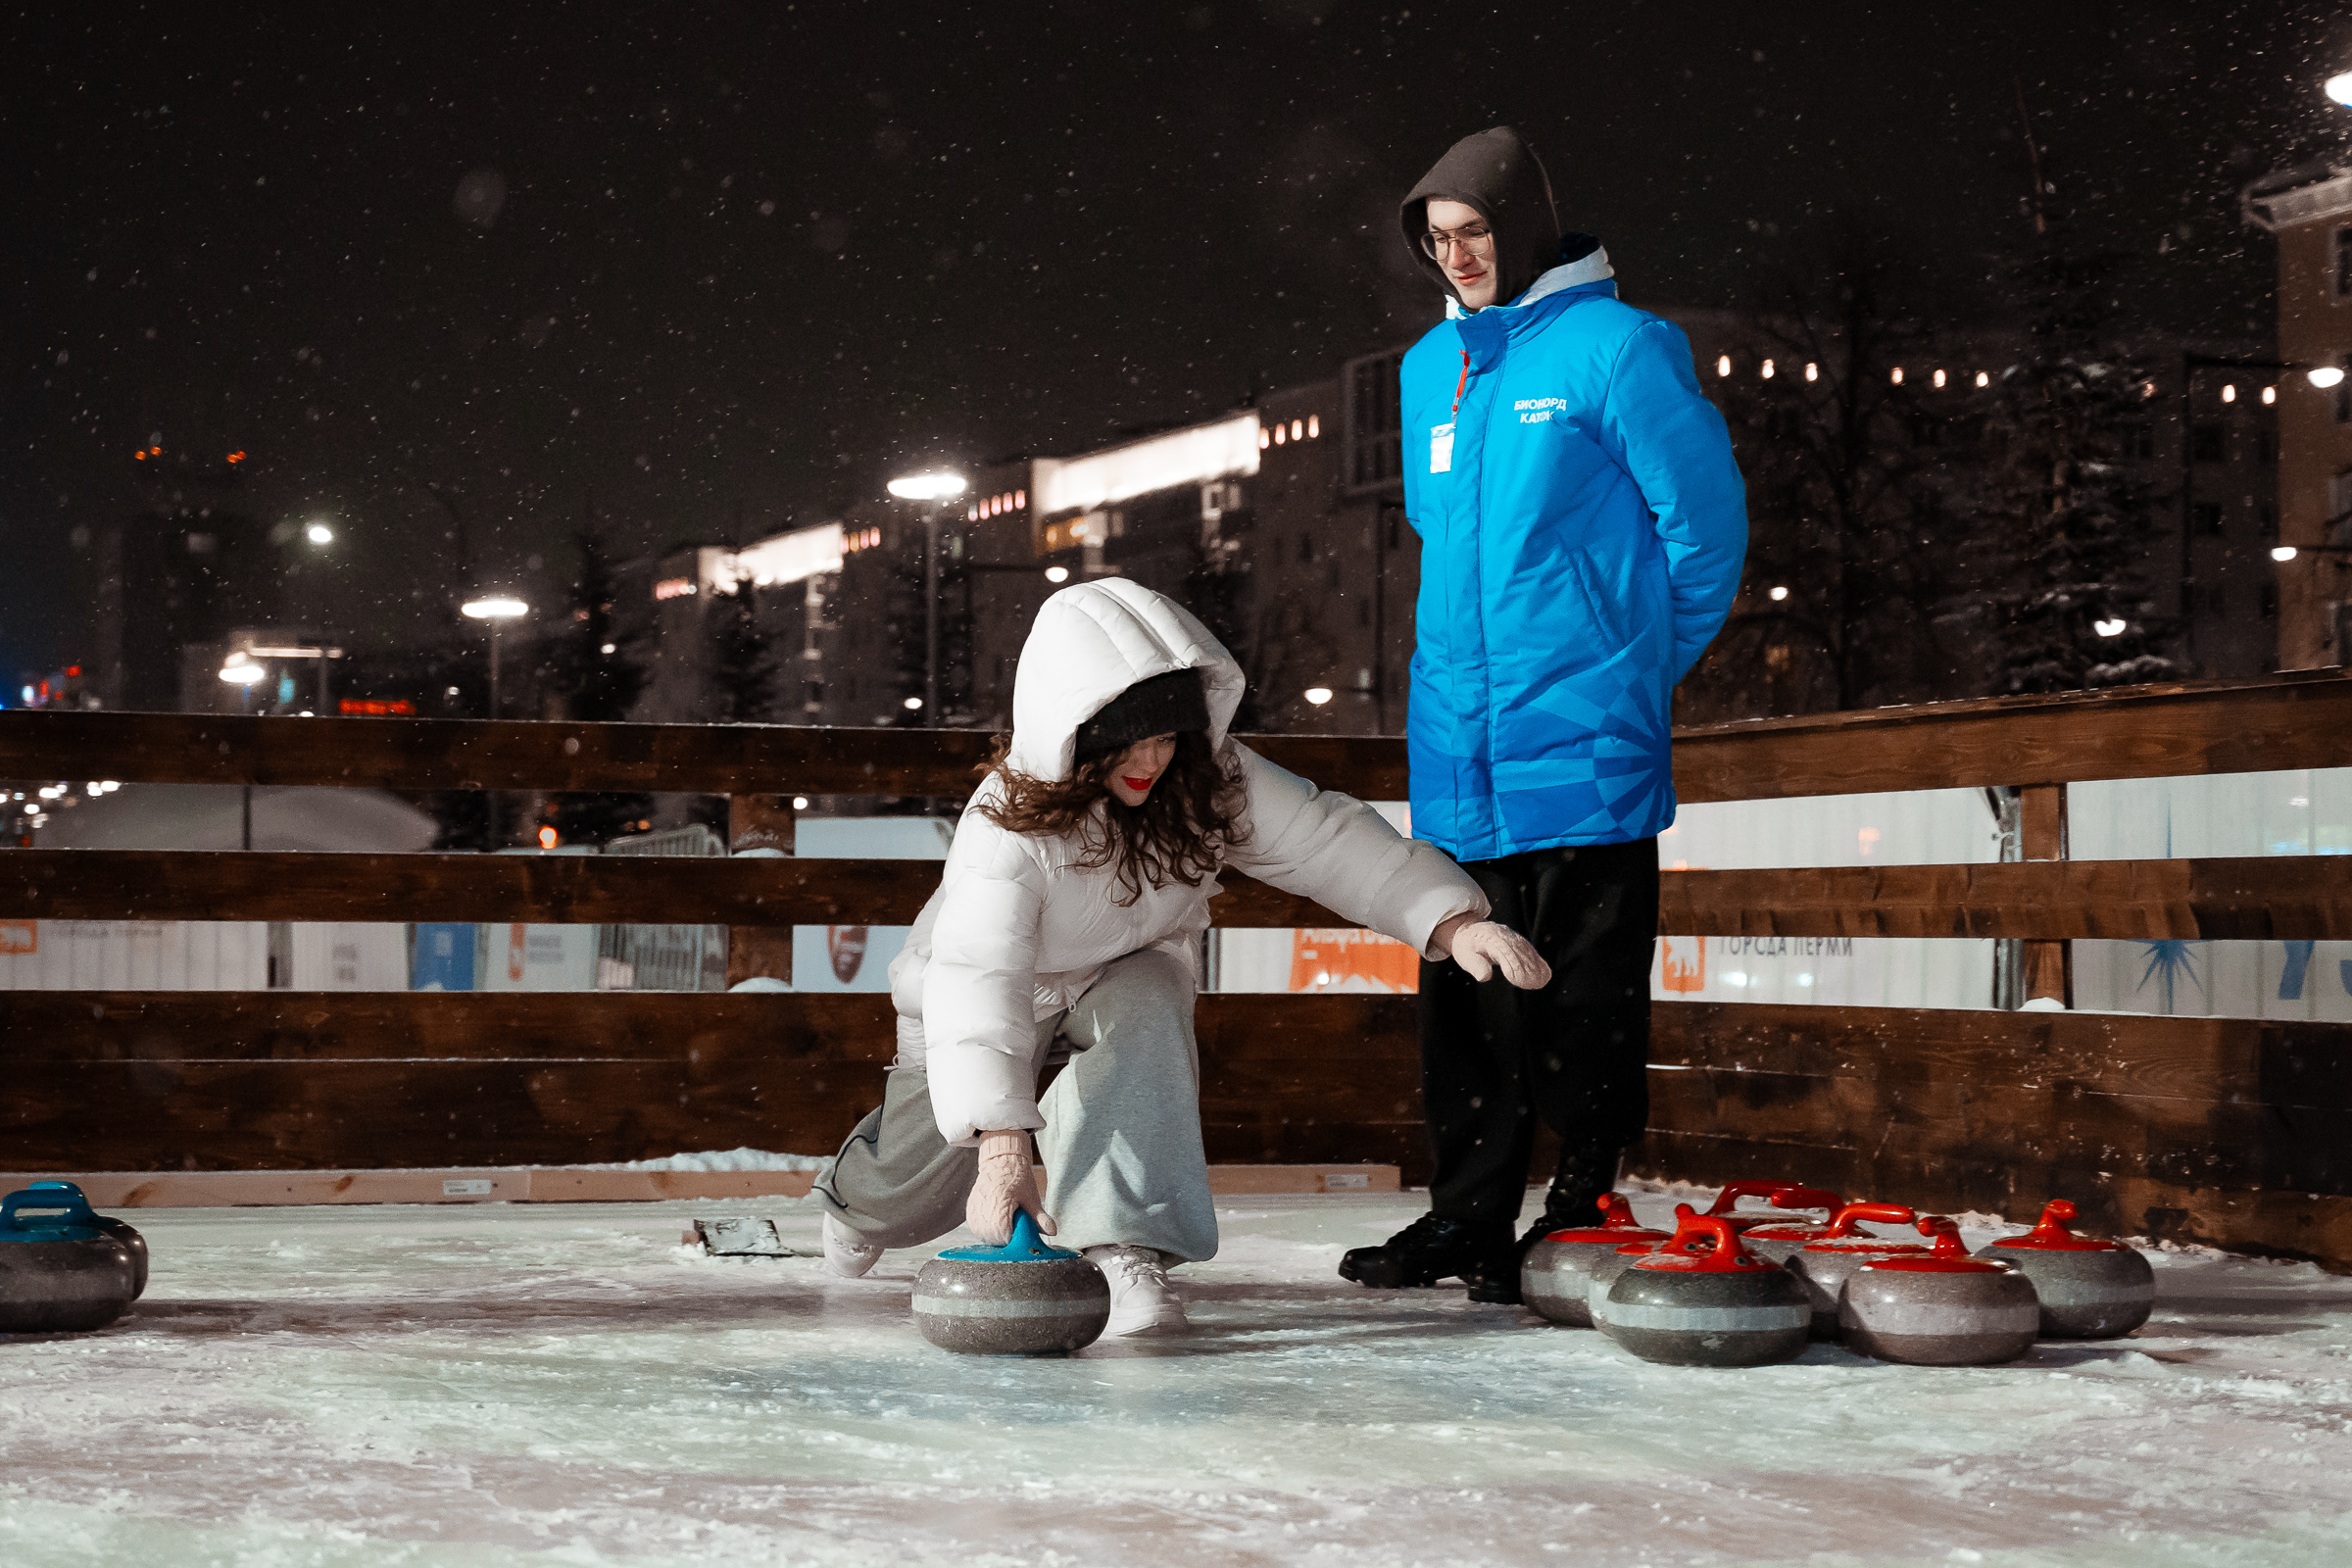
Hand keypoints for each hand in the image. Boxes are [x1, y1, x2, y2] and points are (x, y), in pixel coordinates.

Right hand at [966, 1129, 1054, 1245]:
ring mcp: (973, 1217)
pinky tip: (998, 1214)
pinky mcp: (970, 1216)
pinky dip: (991, 1227)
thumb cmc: (1017, 1178)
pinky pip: (981, 1231)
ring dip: (1000, 1232)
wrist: (999, 1162)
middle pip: (998, 1241)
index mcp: (998, 1212)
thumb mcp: (1031, 1198)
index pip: (1007, 1239)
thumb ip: (1040, 1218)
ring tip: (1007, 1214)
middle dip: (1009, 1235)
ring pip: (989, 1237)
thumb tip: (1053, 1231)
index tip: (1023, 1227)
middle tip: (1017, 1218)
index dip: (1018, 1237)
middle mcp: (982, 1216)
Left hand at [1436, 915, 1551, 988]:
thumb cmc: (1467, 946)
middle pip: (1519, 951)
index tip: (1518, 980)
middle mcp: (1503, 934)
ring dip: (1535, 965)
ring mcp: (1512, 936)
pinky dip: (1536, 961)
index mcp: (1489, 938)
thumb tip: (1485, 977)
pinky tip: (1543, 971)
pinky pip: (1529, 950)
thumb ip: (1475, 965)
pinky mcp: (1517, 940)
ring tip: (1541, 981)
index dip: (1512, 965)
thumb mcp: (1465, 956)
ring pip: (1526, 950)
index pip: (1504, 952)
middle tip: (1535, 984)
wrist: (1470, 930)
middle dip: (1528, 968)